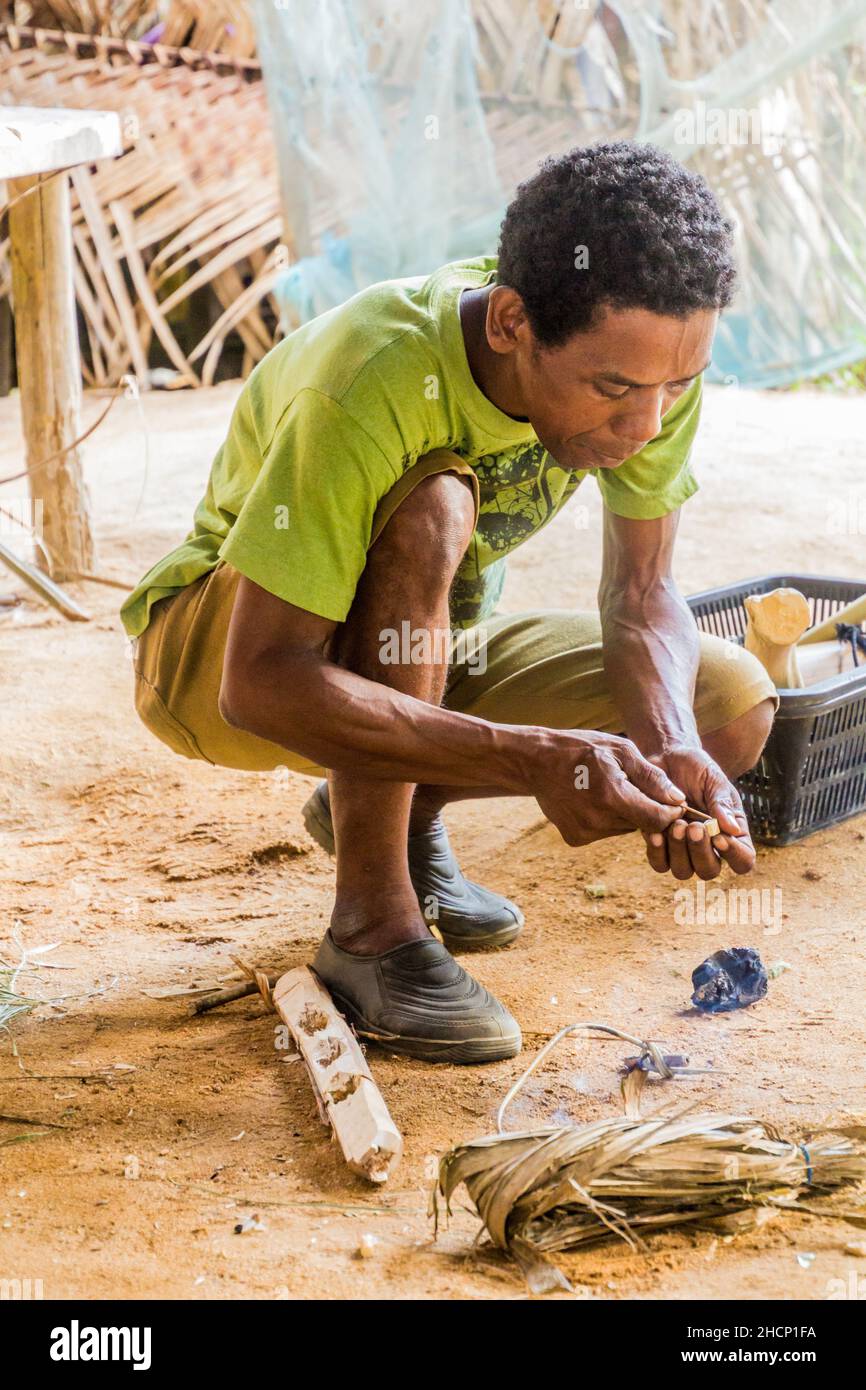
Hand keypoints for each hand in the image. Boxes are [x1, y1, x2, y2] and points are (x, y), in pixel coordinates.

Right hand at [532, 729, 686, 846]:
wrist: (536, 762)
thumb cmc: (581, 749)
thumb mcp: (620, 751)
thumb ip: (652, 777)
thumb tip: (679, 799)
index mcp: (613, 796)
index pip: (658, 819)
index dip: (670, 812)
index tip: (671, 801)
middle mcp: (599, 821)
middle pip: (642, 825)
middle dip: (646, 809)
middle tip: (631, 785)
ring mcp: (585, 833)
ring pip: (624, 828)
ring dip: (626, 813)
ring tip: (608, 789)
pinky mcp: (576, 839)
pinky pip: (605, 832)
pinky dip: (606, 819)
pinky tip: (592, 800)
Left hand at [642, 746, 754, 878]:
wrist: (666, 758)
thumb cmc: (697, 768)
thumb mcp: (714, 780)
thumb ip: (722, 804)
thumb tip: (733, 830)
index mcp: (731, 834)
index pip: (743, 860)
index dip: (733, 855)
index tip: (718, 837)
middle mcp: (709, 848)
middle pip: (709, 871)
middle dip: (700, 851)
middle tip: (693, 826)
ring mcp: (683, 850)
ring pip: (683, 871)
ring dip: (679, 851)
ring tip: (675, 824)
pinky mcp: (660, 846)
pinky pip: (659, 863)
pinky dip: (657, 852)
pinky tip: (656, 833)